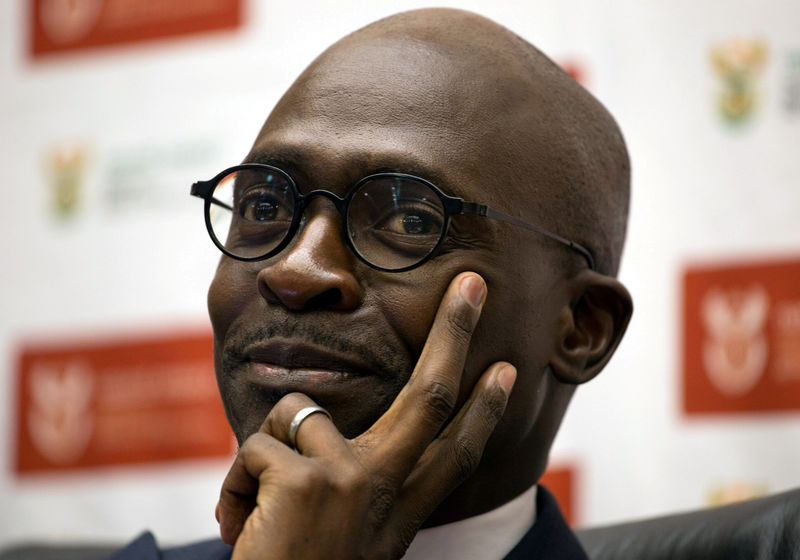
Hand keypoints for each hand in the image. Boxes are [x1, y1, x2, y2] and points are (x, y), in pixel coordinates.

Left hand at [216, 272, 516, 559]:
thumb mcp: (341, 537)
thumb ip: (344, 482)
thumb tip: (307, 419)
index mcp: (398, 512)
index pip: (455, 452)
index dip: (484, 410)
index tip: (507, 372)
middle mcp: (384, 491)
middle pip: (430, 394)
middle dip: (455, 332)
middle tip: (472, 284)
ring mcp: (349, 482)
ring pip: (298, 414)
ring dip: (263, 457)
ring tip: (259, 513)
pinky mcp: (305, 480)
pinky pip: (253, 448)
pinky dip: (233, 486)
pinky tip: (242, 529)